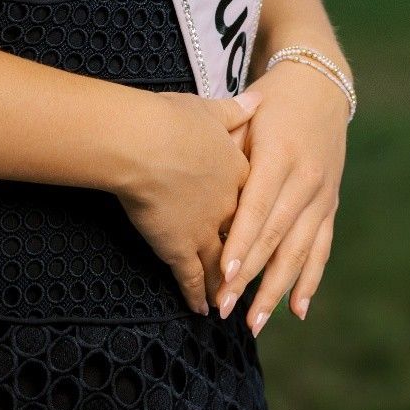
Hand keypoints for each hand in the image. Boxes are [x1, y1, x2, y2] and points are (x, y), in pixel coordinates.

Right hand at [113, 85, 263, 313]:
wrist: (144, 141)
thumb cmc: (171, 118)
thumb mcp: (210, 108)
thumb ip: (236, 109)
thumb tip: (258, 99)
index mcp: (238, 171)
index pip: (256, 201)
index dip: (258, 217)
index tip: (264, 227)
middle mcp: (229, 206)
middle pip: (247, 239)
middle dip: (252, 262)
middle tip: (262, 282)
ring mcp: (206, 230)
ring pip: (224, 265)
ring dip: (228, 285)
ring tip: (232, 302)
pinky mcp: (179, 247)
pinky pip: (193, 278)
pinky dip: (197, 295)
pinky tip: (202, 310)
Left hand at [215, 58, 348, 333]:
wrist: (320, 84)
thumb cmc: (270, 99)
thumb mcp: (247, 113)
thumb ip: (228, 147)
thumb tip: (201, 183)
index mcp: (280, 154)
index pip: (259, 207)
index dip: (242, 243)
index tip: (224, 273)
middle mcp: (306, 178)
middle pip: (277, 236)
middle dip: (251, 276)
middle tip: (227, 308)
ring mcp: (322, 194)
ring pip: (300, 250)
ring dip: (277, 289)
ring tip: (255, 322)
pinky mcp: (331, 204)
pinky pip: (322, 248)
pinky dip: (310, 280)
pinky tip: (298, 310)